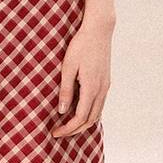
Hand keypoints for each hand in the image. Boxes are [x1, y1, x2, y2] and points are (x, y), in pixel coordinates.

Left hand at [51, 20, 111, 137]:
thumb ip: (66, 90)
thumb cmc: (81, 45)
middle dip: (75, 130)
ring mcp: (106, 86)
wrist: (99, 30)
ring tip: (68, 125)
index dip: (68, 129)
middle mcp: (102, 90)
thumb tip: (62, 111)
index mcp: (91, 88)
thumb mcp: (68, 66)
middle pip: (91, 120)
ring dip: (84, 123)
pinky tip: (80, 111)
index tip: (55, 132)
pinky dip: (90, 113)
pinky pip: (100, 104)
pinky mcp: (106, 81)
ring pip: (97, 113)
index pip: (80, 118)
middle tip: (60, 133)